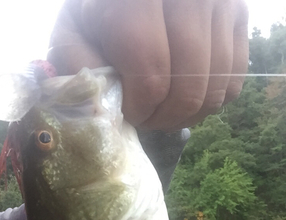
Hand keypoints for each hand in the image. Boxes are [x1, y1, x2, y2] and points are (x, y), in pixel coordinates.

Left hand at [48, 0, 248, 130]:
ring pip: (214, 90)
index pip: (152, 78)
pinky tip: (183, 93)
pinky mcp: (238, 15)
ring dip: (185, 114)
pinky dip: (208, 101)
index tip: (126, 112)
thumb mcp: (71, 35)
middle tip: (145, 116)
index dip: (139, 110)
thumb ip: (79, 69)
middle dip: (163, 118)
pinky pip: (233, 81)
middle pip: (188, 89)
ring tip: (162, 108)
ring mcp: (220, 3)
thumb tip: (103, 111)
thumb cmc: (96, 14)